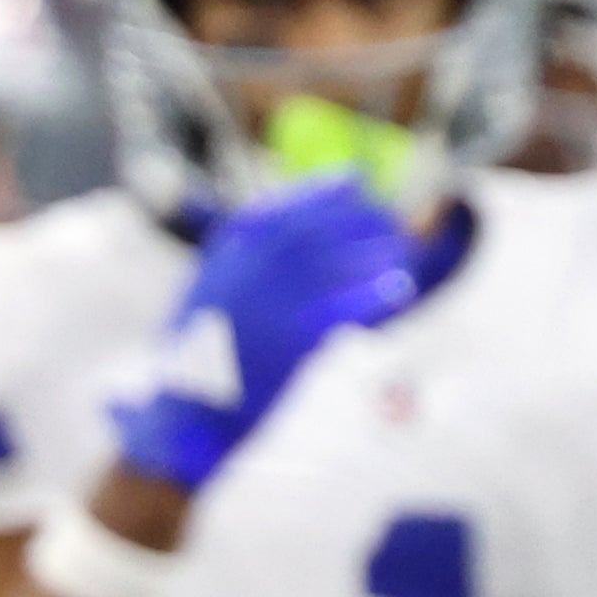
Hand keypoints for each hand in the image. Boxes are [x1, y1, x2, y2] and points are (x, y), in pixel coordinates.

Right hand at [109, 182, 420, 492]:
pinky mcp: (295, 343)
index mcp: (223, 257)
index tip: (356, 181)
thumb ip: (247, 256)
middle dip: (359, 218)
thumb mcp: (211, 290)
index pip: (282, 206)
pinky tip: (402, 287)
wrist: (190, 415)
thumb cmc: (205, 353)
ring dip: (377, 251)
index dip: (323, 191)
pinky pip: (348, 309)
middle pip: (318, 229)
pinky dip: (378, 295)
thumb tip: (287, 218)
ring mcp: (271, 305)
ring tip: (406, 250)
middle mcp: (248, 271)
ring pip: (338, 263)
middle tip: (391, 217)